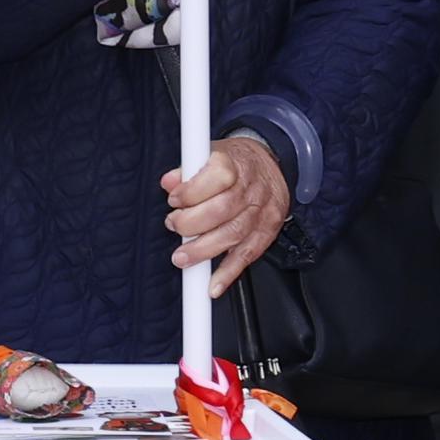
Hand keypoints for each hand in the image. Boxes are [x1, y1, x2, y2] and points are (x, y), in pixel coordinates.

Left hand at [162, 136, 293, 285]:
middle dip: (191, 223)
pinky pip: (248, 255)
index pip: (218, 177)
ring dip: (204, 250)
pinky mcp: (267, 232)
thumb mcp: (209, 155)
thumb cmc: (235, 163)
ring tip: (182, 257)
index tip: (174, 200)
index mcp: (235, 165)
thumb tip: (169, 182)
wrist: (270, 165)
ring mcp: (261, 212)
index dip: (191, 192)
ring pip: (233, 234)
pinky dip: (229, 273)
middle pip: (222, 210)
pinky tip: (213, 285)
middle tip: (174, 226)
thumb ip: (187, 169)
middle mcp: (251, 189)